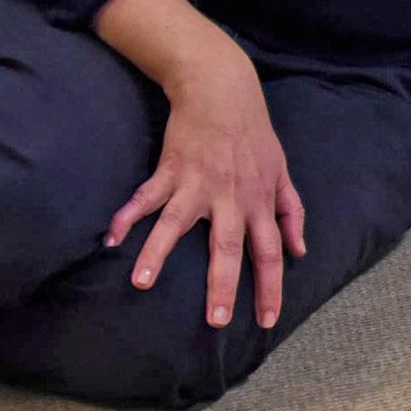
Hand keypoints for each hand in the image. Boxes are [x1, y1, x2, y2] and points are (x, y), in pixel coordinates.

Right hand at [104, 54, 304, 329]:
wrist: (223, 89)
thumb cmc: (254, 135)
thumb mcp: (282, 172)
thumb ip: (292, 212)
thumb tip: (299, 251)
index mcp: (260, 201)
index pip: (270, 252)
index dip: (271, 287)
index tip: (267, 321)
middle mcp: (231, 197)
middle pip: (229, 246)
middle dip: (222, 284)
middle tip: (216, 321)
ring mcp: (198, 183)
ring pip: (178, 223)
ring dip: (158, 253)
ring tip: (141, 283)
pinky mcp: (170, 168)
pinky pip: (146, 195)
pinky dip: (128, 215)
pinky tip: (111, 237)